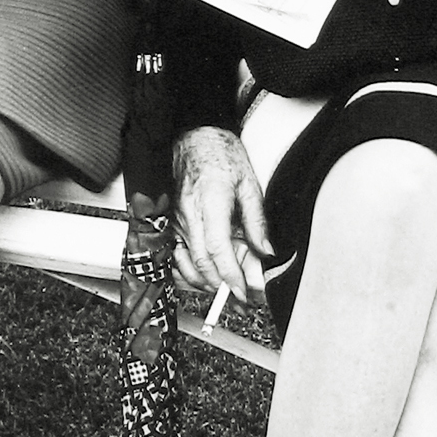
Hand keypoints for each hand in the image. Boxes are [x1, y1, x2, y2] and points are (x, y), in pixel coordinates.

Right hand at [171, 126, 271, 307]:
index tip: (243, 292)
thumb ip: (257, 222)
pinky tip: (205, 276)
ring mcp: (176, 219)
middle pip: (202, 263)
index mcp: (210, 202)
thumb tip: (265, 251)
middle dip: (222, 287)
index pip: (218, 250)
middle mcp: (189, 214)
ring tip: (227, 289)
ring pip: (187, 263)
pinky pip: (178, 254)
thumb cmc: (219, 154)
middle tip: (242, 299)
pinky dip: (191, 271)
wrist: (194, 137)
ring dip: (206, 282)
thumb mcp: (249, 184)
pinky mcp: (171, 222)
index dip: (231, 276)